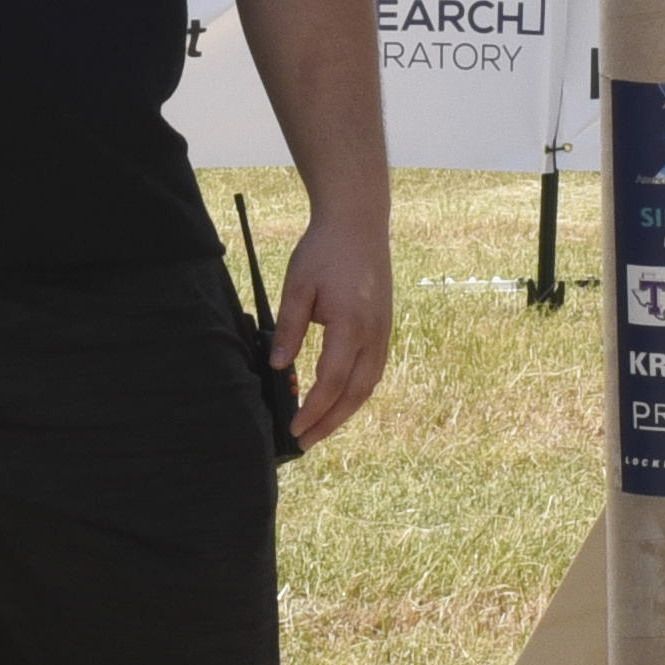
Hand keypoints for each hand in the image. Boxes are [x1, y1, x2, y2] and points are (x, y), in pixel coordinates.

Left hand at [268, 217, 394, 448]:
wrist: (358, 223)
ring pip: (368, 385)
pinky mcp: (384, 327)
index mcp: (351, 325)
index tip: (294, 427)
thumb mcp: (298, 286)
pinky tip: (338, 398)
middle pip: (355, 393)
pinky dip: (356, 392)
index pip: (332, 381)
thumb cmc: (324, 250)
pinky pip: (373, 370)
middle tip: (305, 442)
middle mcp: (374, 334)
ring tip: (319, 428)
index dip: (313, 409)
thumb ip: (288, 328)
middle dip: (329, 422)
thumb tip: (280, 367)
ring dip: (345, 411)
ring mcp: (383, 331)